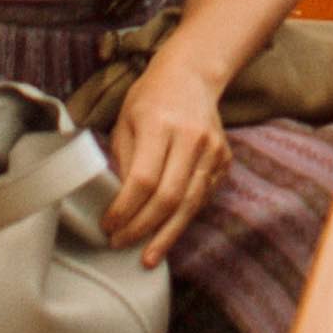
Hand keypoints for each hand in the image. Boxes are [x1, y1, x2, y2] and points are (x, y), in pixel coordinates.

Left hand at [104, 53, 235, 261]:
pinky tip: (167, 231)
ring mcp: (213, 149)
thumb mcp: (125, 123)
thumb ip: (123, 162)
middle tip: (122, 245)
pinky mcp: (224, 159)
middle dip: (144, 228)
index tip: (108, 226)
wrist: (192, 75)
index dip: (125, 209)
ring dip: (167, 234)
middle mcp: (192, 137)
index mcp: (161, 124)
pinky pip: (203, 197)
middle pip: (170, 197)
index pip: (143, 179)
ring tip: (149, 256)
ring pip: (191, 204)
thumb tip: (119, 206)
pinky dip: (184, 217)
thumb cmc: (150, 99)